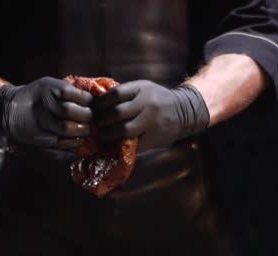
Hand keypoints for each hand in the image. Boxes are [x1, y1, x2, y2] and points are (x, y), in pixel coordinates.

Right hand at [0, 77, 92, 148]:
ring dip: (81, 131)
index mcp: (46, 88)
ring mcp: (39, 123)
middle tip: (90, 118)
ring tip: (85, 130)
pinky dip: (73, 144)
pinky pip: (60, 144)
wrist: (9, 111)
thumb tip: (94, 99)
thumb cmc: (36, 96)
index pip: (71, 93)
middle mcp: (41, 105)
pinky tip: (77, 140)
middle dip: (85, 116)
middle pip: (69, 111)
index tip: (90, 102)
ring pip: (66, 130)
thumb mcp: (49, 85)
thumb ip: (69, 90)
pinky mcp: (39, 139)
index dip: (86, 99)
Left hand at [94, 80, 209, 150]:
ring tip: (101, 135)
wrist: (184, 111)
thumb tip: (96, 102)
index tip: (93, 109)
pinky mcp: (154, 137)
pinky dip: (120, 145)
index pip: (115, 94)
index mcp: (142, 88)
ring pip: (124, 130)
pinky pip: (133, 143)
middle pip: (117, 113)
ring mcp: (152, 122)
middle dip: (102, 120)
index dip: (100, 103)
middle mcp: (148, 104)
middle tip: (94, 124)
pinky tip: (113, 144)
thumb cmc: (157, 99)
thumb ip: (124, 94)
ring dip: (108, 134)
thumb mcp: (143, 88)